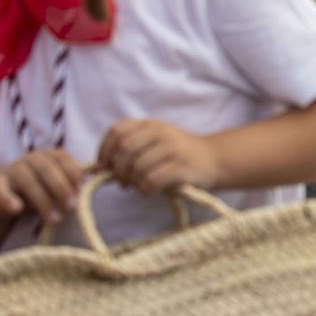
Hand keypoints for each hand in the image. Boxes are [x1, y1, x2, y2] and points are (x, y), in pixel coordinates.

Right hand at [0, 148, 86, 225]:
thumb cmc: (37, 190)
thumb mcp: (54, 185)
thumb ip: (70, 186)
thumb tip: (87, 194)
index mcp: (47, 156)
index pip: (62, 157)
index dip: (73, 172)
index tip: (82, 189)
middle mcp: (29, 159)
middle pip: (46, 169)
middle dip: (61, 187)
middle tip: (72, 207)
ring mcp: (11, 170)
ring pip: (27, 181)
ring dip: (42, 200)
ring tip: (54, 220)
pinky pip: (0, 191)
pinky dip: (8, 199)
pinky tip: (17, 209)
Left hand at [97, 120, 217, 194]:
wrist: (215, 160)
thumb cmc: (179, 155)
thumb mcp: (156, 142)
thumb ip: (132, 148)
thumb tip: (100, 167)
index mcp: (151, 125)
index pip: (117, 131)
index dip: (104, 150)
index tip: (103, 166)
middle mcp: (161, 133)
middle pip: (124, 149)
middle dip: (117, 169)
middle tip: (121, 182)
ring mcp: (172, 149)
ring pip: (137, 166)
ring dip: (132, 181)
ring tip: (137, 186)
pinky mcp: (181, 167)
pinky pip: (152, 180)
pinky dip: (145, 188)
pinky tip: (149, 190)